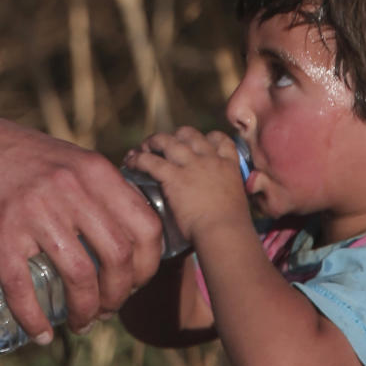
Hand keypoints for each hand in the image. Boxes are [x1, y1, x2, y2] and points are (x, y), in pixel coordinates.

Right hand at [0, 112, 162, 342]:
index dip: (149, 265)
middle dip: (120, 295)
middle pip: (118, 257)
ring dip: (86, 312)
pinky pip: (22, 287)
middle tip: (107, 310)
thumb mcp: (70, 160)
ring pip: (79, 276)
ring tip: (81, 324)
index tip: (136, 283)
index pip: (145, 226)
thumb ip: (99, 189)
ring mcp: (34, 210)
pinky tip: (40, 335)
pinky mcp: (0, 231)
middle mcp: (70, 188)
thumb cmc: (18, 157)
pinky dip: (34, 320)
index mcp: (94, 171)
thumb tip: (128, 233)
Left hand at [124, 126, 248, 243]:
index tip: (197, 142)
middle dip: (175, 136)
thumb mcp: (234, 200)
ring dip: (154, 141)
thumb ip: (223, 193)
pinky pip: (151, 161)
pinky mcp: (174, 177)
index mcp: (228, 165)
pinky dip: (138, 159)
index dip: (206, 137)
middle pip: (189, 134)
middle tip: (165, 144)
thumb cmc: (231, 226)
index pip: (219, 139)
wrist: (224, 232)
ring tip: (143, 147)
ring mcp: (192, 166)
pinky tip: (131, 162)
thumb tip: (214, 201)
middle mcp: (210, 160)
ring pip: (168, 141)